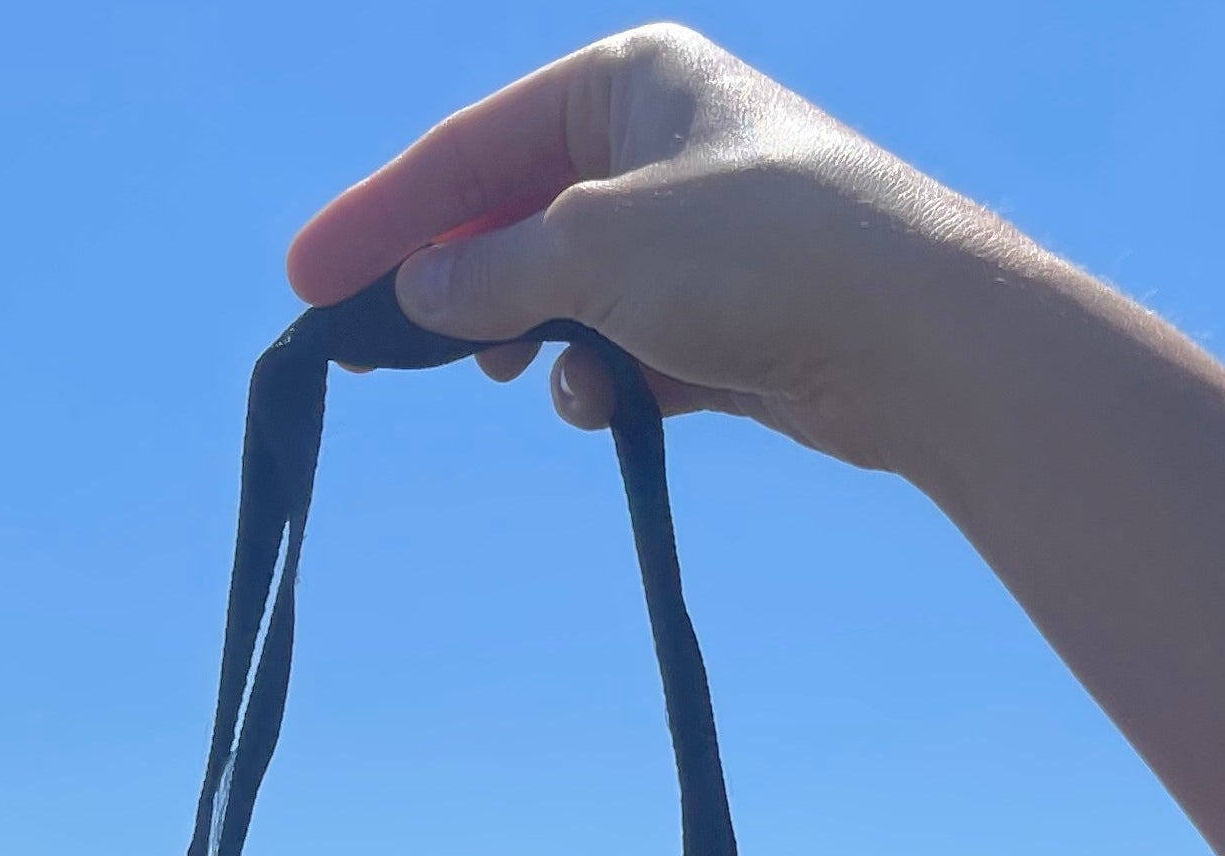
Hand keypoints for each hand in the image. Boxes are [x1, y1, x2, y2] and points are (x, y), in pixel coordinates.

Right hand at [286, 24, 979, 473]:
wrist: (915, 340)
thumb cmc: (765, 253)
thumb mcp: (598, 250)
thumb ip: (492, 272)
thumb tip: (417, 293)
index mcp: (628, 81)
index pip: (471, 149)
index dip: (382, 217)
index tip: (309, 281)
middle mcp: (659, 145)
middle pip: (510, 219)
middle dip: (456, 290)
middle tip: (384, 351)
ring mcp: (692, 235)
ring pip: (564, 296)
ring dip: (536, 345)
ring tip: (526, 376)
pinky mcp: (722, 320)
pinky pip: (622, 350)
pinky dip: (603, 382)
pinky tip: (610, 406)